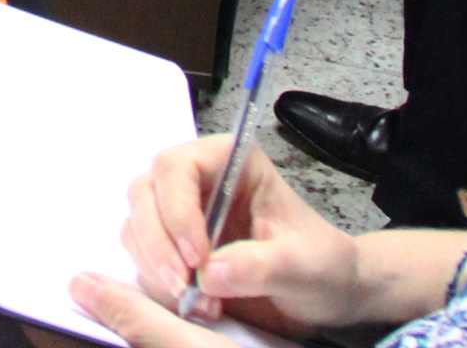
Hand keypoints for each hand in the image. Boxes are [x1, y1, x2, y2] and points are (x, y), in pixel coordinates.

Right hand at [101, 135, 377, 337]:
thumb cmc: (324, 265)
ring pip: (137, 227)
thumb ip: (263, 265)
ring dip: (157, 268)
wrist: (329, 294)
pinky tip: (196, 305)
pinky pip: (143, 258)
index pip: (178, 168)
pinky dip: (159, 284)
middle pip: (146, 195)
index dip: (177, 209)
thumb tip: (211, 273)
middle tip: (184, 287)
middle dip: (159, 244)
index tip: (197, 258)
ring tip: (201, 303)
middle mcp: (198, 181)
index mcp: (231, 162)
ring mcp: (181, 213)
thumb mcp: (307, 266)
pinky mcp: (174, 247)